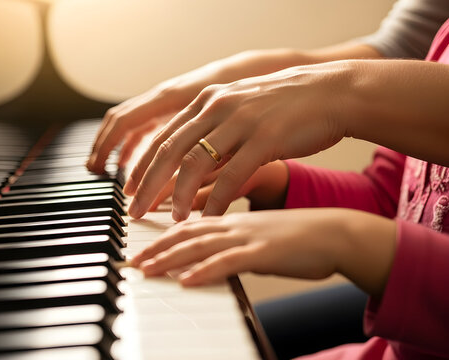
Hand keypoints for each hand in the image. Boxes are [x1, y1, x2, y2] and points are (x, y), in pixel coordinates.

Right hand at [86, 61, 225, 172]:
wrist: (253, 72)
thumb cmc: (238, 96)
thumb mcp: (219, 123)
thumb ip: (198, 150)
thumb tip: (181, 186)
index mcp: (168, 99)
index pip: (125, 122)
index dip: (109, 146)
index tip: (98, 168)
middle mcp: (161, 97)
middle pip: (119, 121)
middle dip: (104, 146)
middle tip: (93, 172)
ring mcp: (164, 101)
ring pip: (128, 122)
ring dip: (114, 145)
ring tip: (104, 169)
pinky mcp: (171, 107)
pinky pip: (142, 124)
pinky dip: (131, 143)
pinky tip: (130, 162)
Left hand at [124, 61, 356, 219]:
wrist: (333, 93)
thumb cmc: (286, 107)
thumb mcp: (240, 110)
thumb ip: (213, 132)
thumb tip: (187, 162)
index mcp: (207, 100)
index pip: (163, 136)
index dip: (143, 166)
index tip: (129, 190)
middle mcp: (217, 106)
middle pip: (170, 150)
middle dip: (148, 184)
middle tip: (134, 211)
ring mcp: (240, 120)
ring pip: (195, 162)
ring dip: (179, 195)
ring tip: (172, 219)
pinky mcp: (265, 137)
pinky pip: (231, 175)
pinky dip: (216, 200)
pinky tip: (208, 219)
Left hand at [132, 208, 396, 296]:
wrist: (337, 233)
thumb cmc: (300, 237)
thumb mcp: (259, 235)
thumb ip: (234, 242)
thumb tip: (215, 256)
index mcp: (231, 218)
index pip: (187, 224)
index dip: (160, 236)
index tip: (138, 247)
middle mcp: (234, 223)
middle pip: (185, 233)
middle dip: (155, 248)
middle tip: (131, 261)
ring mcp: (248, 236)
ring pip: (199, 245)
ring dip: (169, 259)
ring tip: (146, 270)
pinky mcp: (264, 251)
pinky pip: (228, 262)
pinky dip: (204, 271)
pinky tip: (187, 280)